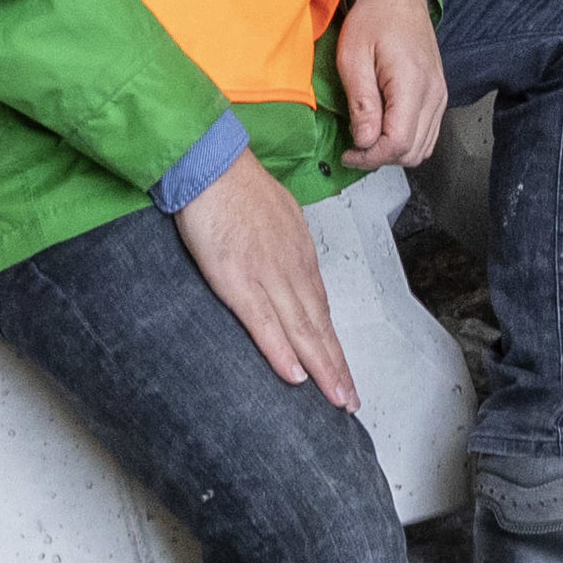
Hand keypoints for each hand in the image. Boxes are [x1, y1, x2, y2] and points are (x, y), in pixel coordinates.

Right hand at [175, 153, 360, 408]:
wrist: (212, 162)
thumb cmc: (237, 186)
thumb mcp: (274, 218)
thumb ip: (282, 248)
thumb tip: (286, 267)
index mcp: (298, 255)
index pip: (320, 308)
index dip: (331, 343)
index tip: (343, 370)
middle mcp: (291, 269)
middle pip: (318, 326)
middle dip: (335, 366)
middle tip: (350, 400)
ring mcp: (267, 275)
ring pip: (302, 330)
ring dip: (321, 367)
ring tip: (336, 397)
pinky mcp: (238, 279)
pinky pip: (264, 322)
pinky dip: (281, 350)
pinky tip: (295, 375)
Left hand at [336, 0, 446, 170]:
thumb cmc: (374, 19)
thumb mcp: (353, 57)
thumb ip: (362, 102)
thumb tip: (365, 140)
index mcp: (412, 83)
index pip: (399, 141)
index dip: (371, 156)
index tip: (348, 152)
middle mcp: (433, 93)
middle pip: (414, 151)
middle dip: (381, 157)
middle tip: (354, 148)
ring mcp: (439, 95)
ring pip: (424, 147)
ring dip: (394, 152)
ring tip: (367, 140)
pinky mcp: (438, 94)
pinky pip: (428, 133)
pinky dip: (407, 141)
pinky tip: (384, 130)